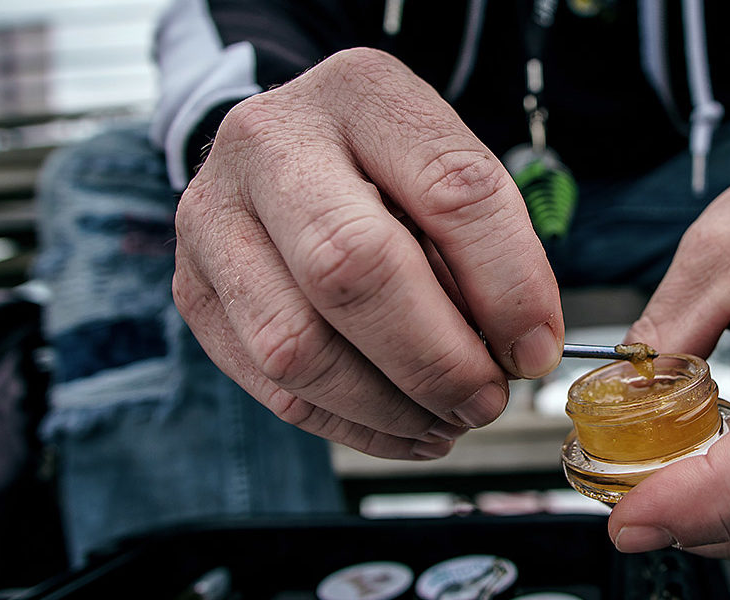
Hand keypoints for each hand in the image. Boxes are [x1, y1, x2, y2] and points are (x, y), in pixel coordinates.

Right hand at [172, 48, 562, 458]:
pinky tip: (402, 427)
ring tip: (447, 420)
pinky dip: (351, 425)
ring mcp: (214, 216)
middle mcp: (272, 142)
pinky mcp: (193, 289)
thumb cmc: (386, 170)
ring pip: (297, 344)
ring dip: (390, 406)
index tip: (535, 349)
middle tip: (486, 399)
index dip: (507, 285)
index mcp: (362, 93)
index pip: (450, 190)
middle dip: (437, 359)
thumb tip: (522, 351)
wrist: (285, 152)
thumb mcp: (448, 172)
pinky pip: (270, 385)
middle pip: (352, 267)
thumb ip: (490, 249)